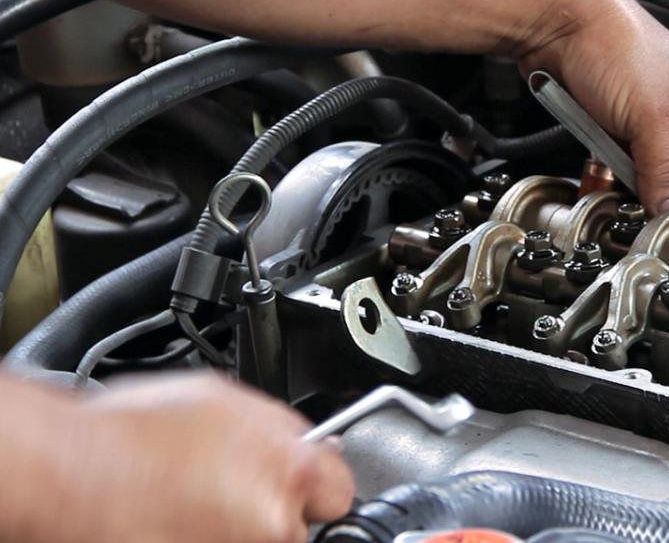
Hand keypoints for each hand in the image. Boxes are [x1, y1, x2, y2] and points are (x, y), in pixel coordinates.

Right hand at [56, 374, 353, 542]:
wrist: (69, 472)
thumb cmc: (130, 431)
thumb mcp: (224, 398)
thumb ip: (279, 428)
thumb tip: (311, 441)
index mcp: (289, 467)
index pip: (340, 489)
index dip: (318, 481)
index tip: (304, 481)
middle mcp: (271, 521)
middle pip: (299, 521)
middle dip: (275, 503)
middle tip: (232, 483)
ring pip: (262, 538)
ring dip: (240, 525)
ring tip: (194, 498)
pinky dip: (208, 534)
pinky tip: (178, 515)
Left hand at [518, 0, 668, 215]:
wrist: (559, 21)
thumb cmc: (614, 43)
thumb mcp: (650, 117)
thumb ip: (665, 170)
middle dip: (668, 202)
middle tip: (659, 230)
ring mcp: (643, 120)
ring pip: (647, 174)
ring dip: (636, 189)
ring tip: (631, 207)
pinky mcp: (611, 124)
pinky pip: (617, 164)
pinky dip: (610, 174)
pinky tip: (605, 182)